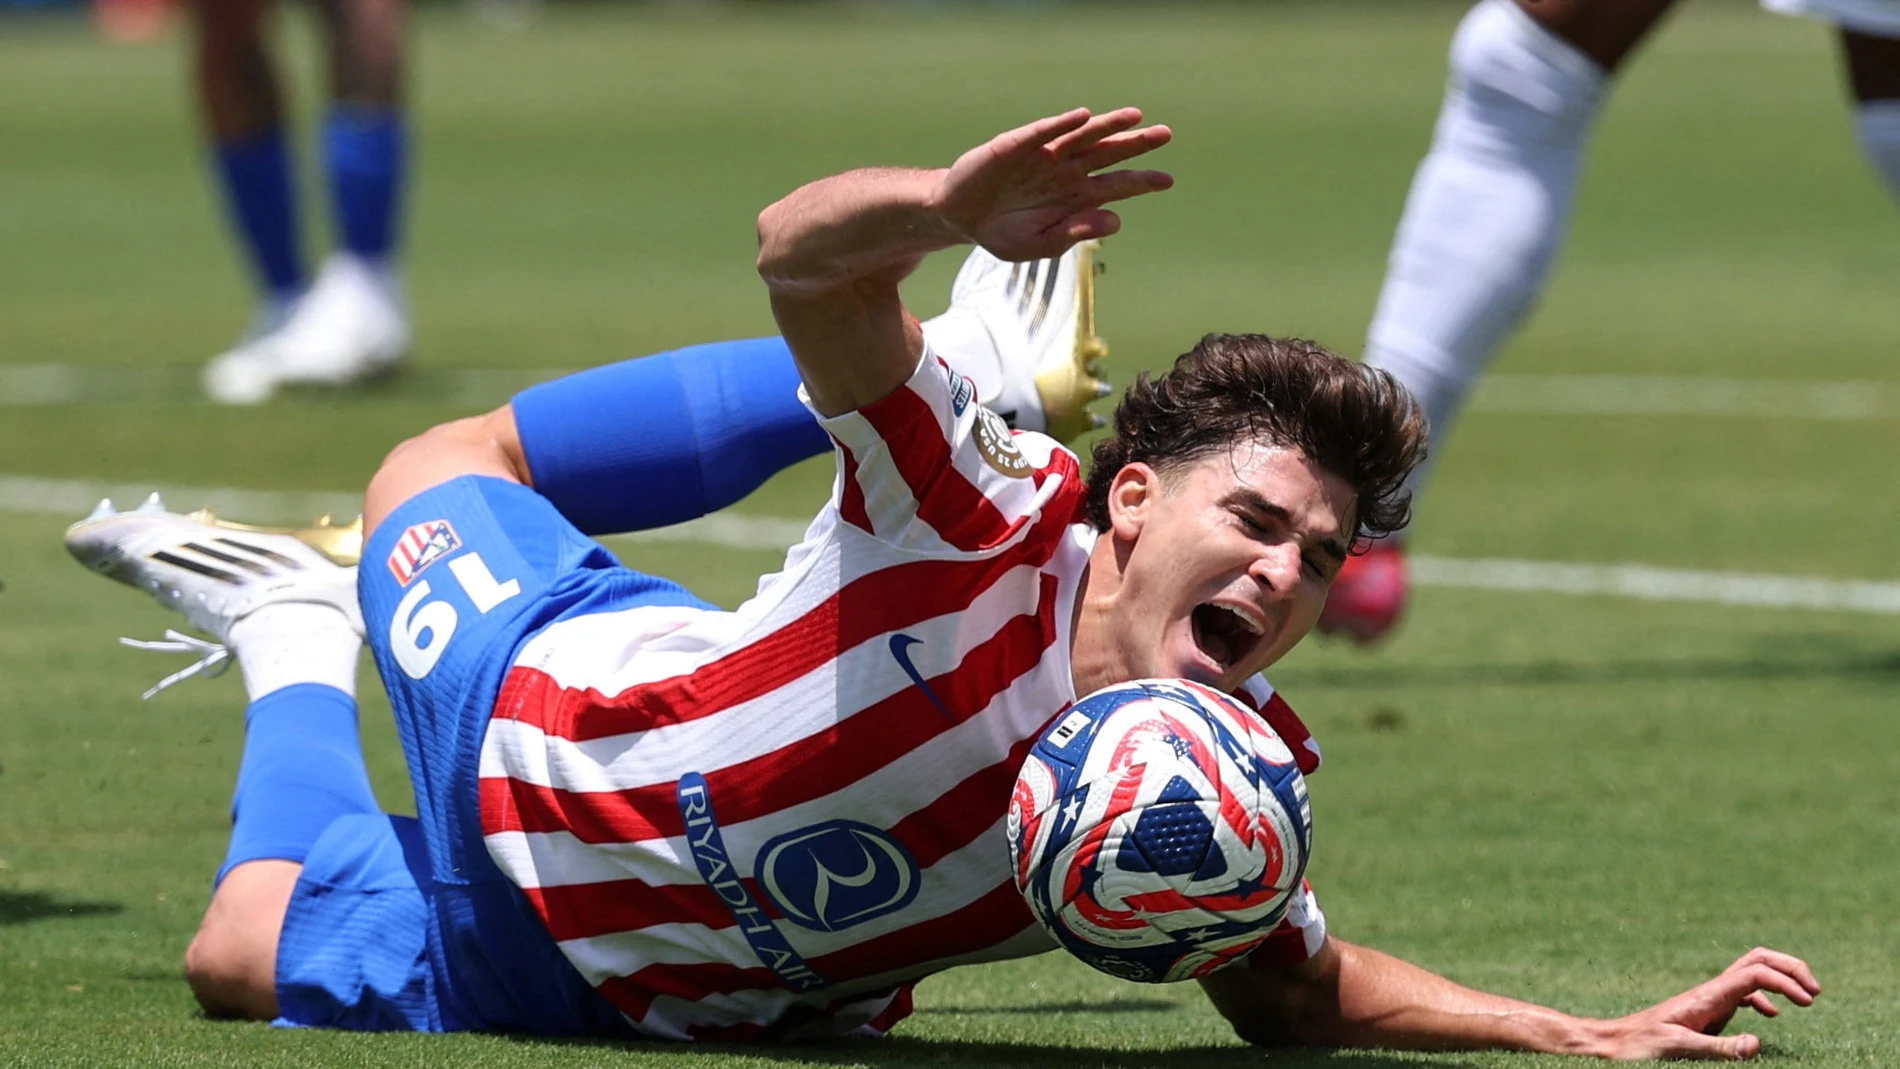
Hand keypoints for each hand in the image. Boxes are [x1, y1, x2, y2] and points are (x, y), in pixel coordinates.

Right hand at [931, 107, 1172, 260]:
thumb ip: (1075, 234)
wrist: (960, 219)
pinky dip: (1062, 124)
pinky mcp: (1016, 146)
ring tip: (1134, 116)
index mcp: (1075, 197)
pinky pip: (1042, 132)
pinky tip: (1082, 117)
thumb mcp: (1039, 245)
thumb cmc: (1002, 232)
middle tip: (1165, 134)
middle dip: (1135, 144)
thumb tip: (1116, 220)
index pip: (1116, 185)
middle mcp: (1065, 171)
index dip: (1141, 181)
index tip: (1167, 180)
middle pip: (1107, 153)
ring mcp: (1042, 155)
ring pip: (1081, 137)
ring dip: (1107, 126)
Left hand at [1597, 947, 1819, 1060]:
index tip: (1808, 1002)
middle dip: (1789, 967)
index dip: (1786, 981)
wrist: (1616, 1041)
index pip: (1755, 972)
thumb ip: (1720, 1047)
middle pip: (1757, 960)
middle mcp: (1712, 990)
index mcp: (1708, 995)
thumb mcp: (1681, 1049)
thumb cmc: (1642, 1044)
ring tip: (1807, 999)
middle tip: (1815, 990)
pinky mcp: (1709, 1010)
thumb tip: (1757, 1042)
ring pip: (1752, 973)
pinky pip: (1742, 993)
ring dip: (1781, 979)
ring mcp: (1711, 998)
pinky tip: (1772, 1016)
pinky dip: (1764, 998)